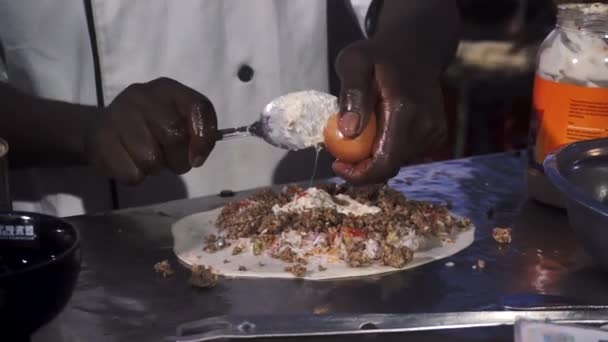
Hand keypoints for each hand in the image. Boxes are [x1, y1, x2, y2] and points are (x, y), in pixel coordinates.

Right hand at [85, 77, 217, 183]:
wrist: (102, 129)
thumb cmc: (150, 127)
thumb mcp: (179, 121)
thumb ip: (199, 133)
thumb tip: (196, 156)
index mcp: (167, 88)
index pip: (198, 107)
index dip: (204, 137)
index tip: (197, 157)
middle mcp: (141, 95)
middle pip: (174, 136)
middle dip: (179, 160)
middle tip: (172, 162)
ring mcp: (117, 114)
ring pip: (151, 159)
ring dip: (155, 169)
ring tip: (148, 158)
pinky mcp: (100, 138)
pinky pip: (131, 173)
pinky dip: (135, 175)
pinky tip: (129, 162)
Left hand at [332, 39, 446, 184]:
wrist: (415, 49)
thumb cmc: (378, 56)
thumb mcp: (354, 61)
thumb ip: (352, 93)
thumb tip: (348, 130)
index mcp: (404, 110)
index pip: (385, 162)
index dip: (360, 175)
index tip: (337, 165)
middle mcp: (425, 125)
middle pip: (389, 166)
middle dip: (362, 165)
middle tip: (341, 146)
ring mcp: (434, 132)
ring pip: (397, 162)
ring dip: (374, 155)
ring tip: (364, 127)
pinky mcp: (437, 135)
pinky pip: (406, 154)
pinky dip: (388, 148)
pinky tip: (382, 127)